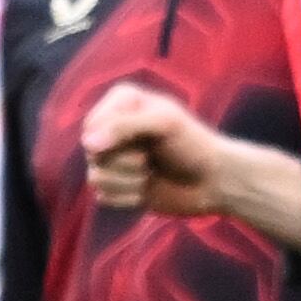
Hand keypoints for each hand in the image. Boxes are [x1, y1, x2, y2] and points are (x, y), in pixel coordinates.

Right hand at [82, 84, 227, 214]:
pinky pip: (104, 197)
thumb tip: (88, 143)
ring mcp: (113, 158)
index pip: (92, 125)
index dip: (112, 139)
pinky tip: (148, 189)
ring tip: (151, 173)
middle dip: (124, 161)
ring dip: (129, 181)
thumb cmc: (193, 145)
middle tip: (150, 158)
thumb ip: (124, 126)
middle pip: (91, 153)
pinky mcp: (117, 186)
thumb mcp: (164, 124)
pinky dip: (128, 197)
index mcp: (122, 103)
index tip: (143, 142)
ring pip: (95, 178)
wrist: (212, 181)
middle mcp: (113, 128)